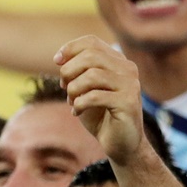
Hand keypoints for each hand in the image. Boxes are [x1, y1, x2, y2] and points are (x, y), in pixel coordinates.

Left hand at [54, 35, 143, 165]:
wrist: (121, 143)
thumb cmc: (100, 115)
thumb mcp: (84, 90)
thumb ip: (76, 72)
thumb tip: (60, 59)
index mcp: (118, 62)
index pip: (92, 42)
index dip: (70, 49)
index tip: (56, 61)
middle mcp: (128, 69)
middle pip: (90, 56)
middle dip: (69, 71)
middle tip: (64, 87)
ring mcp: (130, 85)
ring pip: (91, 76)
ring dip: (73, 89)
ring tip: (72, 101)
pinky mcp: (128, 103)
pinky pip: (94, 96)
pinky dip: (79, 104)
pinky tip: (76, 112)